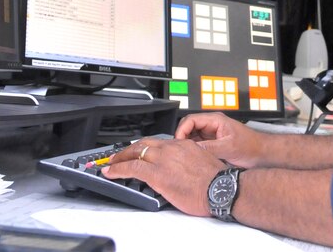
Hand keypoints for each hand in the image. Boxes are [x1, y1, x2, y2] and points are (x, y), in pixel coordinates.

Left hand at [101, 137, 224, 216]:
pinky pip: (132, 167)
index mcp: (185, 145)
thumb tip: (181, 172)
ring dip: (121, 158)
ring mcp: (164, 159)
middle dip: (130, 149)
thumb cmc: (217, 183)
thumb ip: (188, 164)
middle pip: (145, 144)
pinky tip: (111, 172)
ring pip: (136, 152)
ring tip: (112, 163)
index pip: (160, 143)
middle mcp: (173, 148)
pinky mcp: (157, 173)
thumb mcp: (202, 165)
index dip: (146, 148)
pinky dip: (118, 169)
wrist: (221, 188)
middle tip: (120, 155)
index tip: (141, 152)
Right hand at [175, 112, 265, 167]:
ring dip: (186, 145)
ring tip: (183, 156)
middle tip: (178, 151)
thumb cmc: (250, 147)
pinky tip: (192, 159)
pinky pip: (198, 144)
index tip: (178, 143)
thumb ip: (209, 147)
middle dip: (181, 138)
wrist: (262, 154)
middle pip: (188, 127)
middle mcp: (212, 125)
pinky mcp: (213, 143)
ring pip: (191, 137)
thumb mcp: (228, 147)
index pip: (190, 120)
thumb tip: (191, 149)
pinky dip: (193, 150)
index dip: (181, 130)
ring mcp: (212, 134)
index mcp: (215, 120)